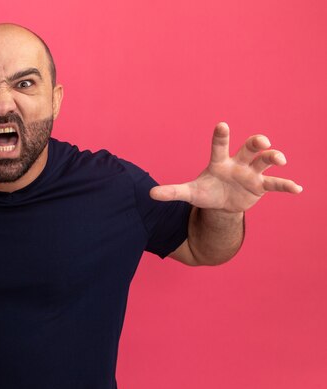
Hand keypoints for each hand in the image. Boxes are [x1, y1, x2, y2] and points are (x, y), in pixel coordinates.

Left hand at [150, 122, 302, 212]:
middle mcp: (238, 163)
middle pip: (249, 148)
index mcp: (219, 161)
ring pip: (264, 161)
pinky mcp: (261, 186)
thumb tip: (150, 194)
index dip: (220, 135)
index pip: (219, 145)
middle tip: (261, 141)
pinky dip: (286, 186)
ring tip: (280, 158)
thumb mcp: (190, 193)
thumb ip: (172, 192)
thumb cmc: (206, 191)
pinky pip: (275, 184)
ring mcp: (251, 173)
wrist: (222, 204)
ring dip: (273, 157)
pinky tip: (298, 189)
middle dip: (256, 142)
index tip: (222, 125)